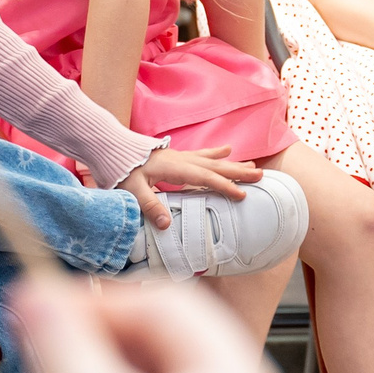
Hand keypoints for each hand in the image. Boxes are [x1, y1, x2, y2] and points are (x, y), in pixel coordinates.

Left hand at [124, 148, 263, 227]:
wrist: (112, 148)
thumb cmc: (122, 169)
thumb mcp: (132, 189)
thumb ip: (150, 205)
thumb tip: (167, 224)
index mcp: (175, 168)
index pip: (205, 178)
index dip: (224, 186)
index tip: (243, 195)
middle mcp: (182, 160)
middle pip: (215, 166)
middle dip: (238, 172)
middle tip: (261, 175)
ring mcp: (181, 156)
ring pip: (212, 160)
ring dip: (233, 163)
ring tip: (252, 165)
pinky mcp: (177, 156)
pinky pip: (202, 154)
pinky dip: (216, 153)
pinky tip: (227, 150)